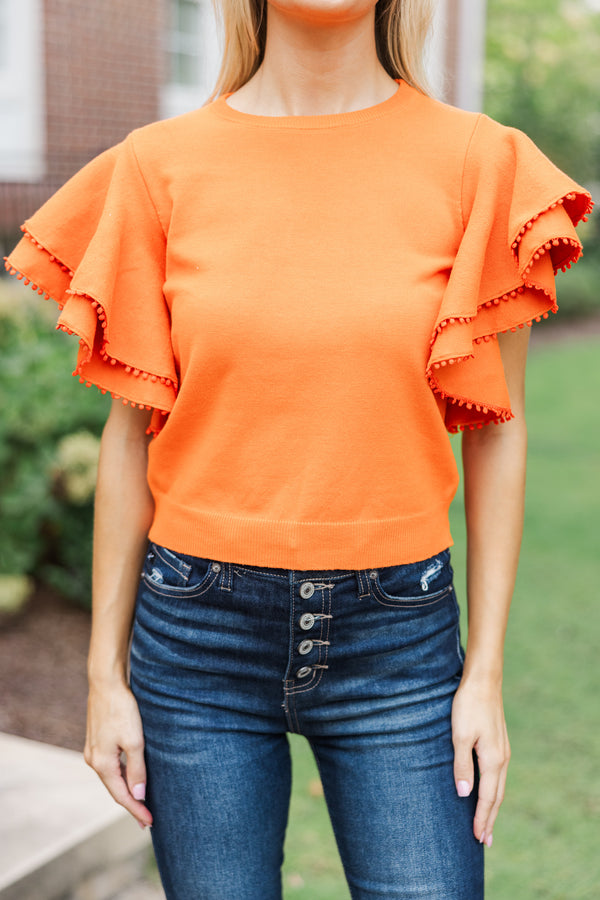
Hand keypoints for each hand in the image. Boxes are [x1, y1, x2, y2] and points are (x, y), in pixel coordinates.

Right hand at [83, 679, 152, 828]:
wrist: (105, 683)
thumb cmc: (121, 710)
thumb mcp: (135, 741)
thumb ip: (137, 769)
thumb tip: (139, 795)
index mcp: (102, 764)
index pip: (121, 795)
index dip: (136, 810)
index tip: (149, 822)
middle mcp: (93, 761)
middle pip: (114, 789)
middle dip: (131, 804)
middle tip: (147, 819)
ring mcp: (93, 751)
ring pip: (111, 778)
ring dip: (126, 790)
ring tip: (141, 802)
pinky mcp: (96, 742)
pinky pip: (110, 766)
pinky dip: (121, 776)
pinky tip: (130, 778)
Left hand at [451, 677, 510, 846]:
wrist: (483, 681)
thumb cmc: (468, 706)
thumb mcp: (459, 735)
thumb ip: (462, 765)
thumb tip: (464, 794)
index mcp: (493, 760)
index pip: (488, 798)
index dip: (481, 818)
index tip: (476, 838)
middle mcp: (502, 759)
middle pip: (497, 797)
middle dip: (490, 819)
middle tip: (484, 841)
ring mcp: (502, 751)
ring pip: (499, 786)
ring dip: (493, 807)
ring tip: (487, 823)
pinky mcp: (498, 744)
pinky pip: (498, 775)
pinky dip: (493, 791)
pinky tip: (488, 792)